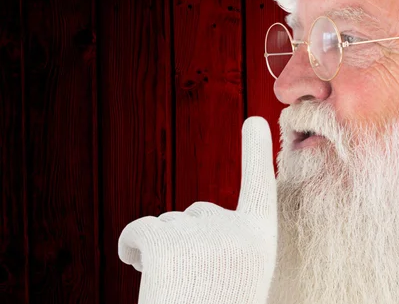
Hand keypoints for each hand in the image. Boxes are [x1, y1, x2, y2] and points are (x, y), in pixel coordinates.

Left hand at [118, 117, 276, 303]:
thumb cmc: (216, 301)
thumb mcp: (237, 273)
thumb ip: (229, 241)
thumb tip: (189, 218)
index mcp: (260, 240)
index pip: (259, 188)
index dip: (254, 153)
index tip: (254, 120)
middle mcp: (237, 231)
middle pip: (195, 213)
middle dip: (184, 240)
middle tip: (192, 284)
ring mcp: (202, 237)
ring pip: (165, 224)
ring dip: (160, 251)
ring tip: (176, 289)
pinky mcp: (166, 246)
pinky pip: (138, 231)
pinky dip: (132, 248)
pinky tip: (144, 275)